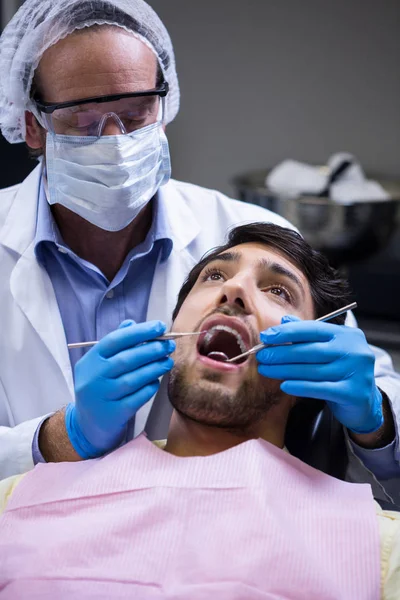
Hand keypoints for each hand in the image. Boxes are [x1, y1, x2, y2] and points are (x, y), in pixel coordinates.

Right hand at [65, 320, 174, 458]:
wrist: (87, 425)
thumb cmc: (98, 387)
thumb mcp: (99, 364)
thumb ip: (115, 343)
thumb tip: (132, 323)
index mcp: (90, 361)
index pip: (115, 340)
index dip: (139, 332)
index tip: (160, 326)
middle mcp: (93, 378)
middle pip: (126, 359)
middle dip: (151, 350)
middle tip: (169, 346)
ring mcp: (102, 397)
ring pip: (133, 379)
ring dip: (154, 368)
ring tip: (167, 361)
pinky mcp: (114, 414)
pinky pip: (137, 398)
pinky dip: (149, 387)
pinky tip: (156, 381)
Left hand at [257, 316, 382, 433]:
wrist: (364, 401)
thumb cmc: (340, 371)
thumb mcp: (328, 349)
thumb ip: (308, 334)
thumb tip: (284, 320)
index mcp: (347, 335)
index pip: (312, 329)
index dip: (287, 332)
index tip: (265, 337)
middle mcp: (354, 350)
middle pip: (309, 350)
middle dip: (281, 353)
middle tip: (261, 356)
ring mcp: (356, 372)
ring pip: (311, 370)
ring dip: (284, 370)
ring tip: (265, 370)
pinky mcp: (353, 393)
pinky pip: (319, 388)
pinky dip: (299, 386)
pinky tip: (284, 385)